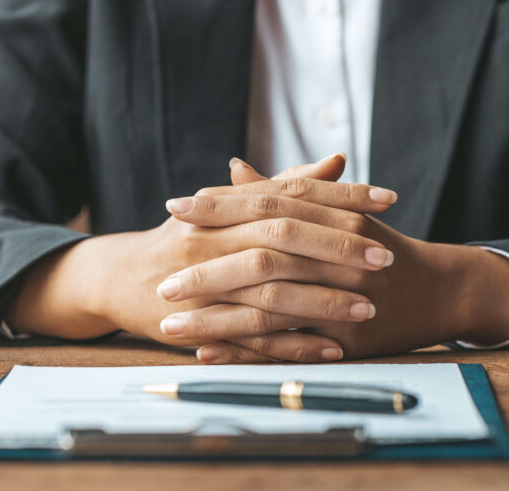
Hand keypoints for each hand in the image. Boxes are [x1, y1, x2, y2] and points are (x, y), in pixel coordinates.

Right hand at [5, 155, 396, 358]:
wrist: (119, 279)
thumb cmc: (187, 238)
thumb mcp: (231, 206)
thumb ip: (285, 183)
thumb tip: (338, 160)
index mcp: (227, 206)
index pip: (291, 192)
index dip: (341, 194)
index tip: (389, 198)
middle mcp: (214, 239)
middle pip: (283, 238)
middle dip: (338, 247)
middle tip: (385, 257)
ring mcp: (206, 283)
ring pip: (271, 290)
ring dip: (323, 300)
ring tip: (369, 307)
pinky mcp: (201, 325)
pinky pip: (253, 337)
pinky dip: (294, 344)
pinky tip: (332, 348)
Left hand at [164, 163, 508, 362]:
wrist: (441, 288)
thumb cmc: (379, 246)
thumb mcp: (337, 212)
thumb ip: (284, 191)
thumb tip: (232, 168)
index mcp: (332, 215)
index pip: (266, 204)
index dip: (219, 206)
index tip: (174, 208)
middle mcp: (337, 253)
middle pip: (261, 257)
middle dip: (206, 270)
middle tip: (162, 282)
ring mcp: (342, 297)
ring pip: (267, 308)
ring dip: (215, 319)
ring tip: (169, 325)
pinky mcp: (346, 338)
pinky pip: (287, 346)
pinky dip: (245, 351)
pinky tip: (208, 353)